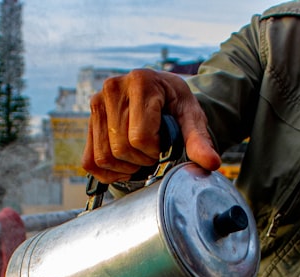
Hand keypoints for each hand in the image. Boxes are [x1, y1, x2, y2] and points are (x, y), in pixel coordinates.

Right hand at [82, 68, 220, 182]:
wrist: (159, 94)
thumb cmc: (175, 105)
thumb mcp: (191, 118)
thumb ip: (199, 140)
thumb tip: (211, 163)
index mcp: (141, 81)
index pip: (140, 137)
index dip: (155, 152)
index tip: (164, 146)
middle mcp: (113, 88)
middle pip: (121, 149)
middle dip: (141, 161)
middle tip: (154, 154)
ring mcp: (96, 104)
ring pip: (104, 157)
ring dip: (125, 168)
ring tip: (140, 158)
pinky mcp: (88, 122)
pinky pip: (89, 161)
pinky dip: (107, 172)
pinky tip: (124, 166)